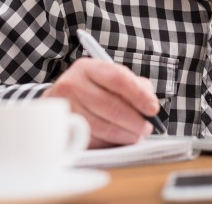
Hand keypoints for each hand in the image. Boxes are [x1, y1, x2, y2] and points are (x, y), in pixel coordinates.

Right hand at [42, 58, 158, 148]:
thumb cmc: (92, 91)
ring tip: (135, 136)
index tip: (153, 109)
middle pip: (111, 105)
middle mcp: (72, 84)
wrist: (58, 103)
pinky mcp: (61, 129)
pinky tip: (116, 140)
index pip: (118, 79)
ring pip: (101, 126)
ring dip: (124, 135)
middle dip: (134, 121)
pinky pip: (90, 140)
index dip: (139, 95)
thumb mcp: (111, 81)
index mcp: (88, 68)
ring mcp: (64, 108)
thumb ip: (135, 87)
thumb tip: (150, 105)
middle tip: (147, 128)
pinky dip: (108, 143)